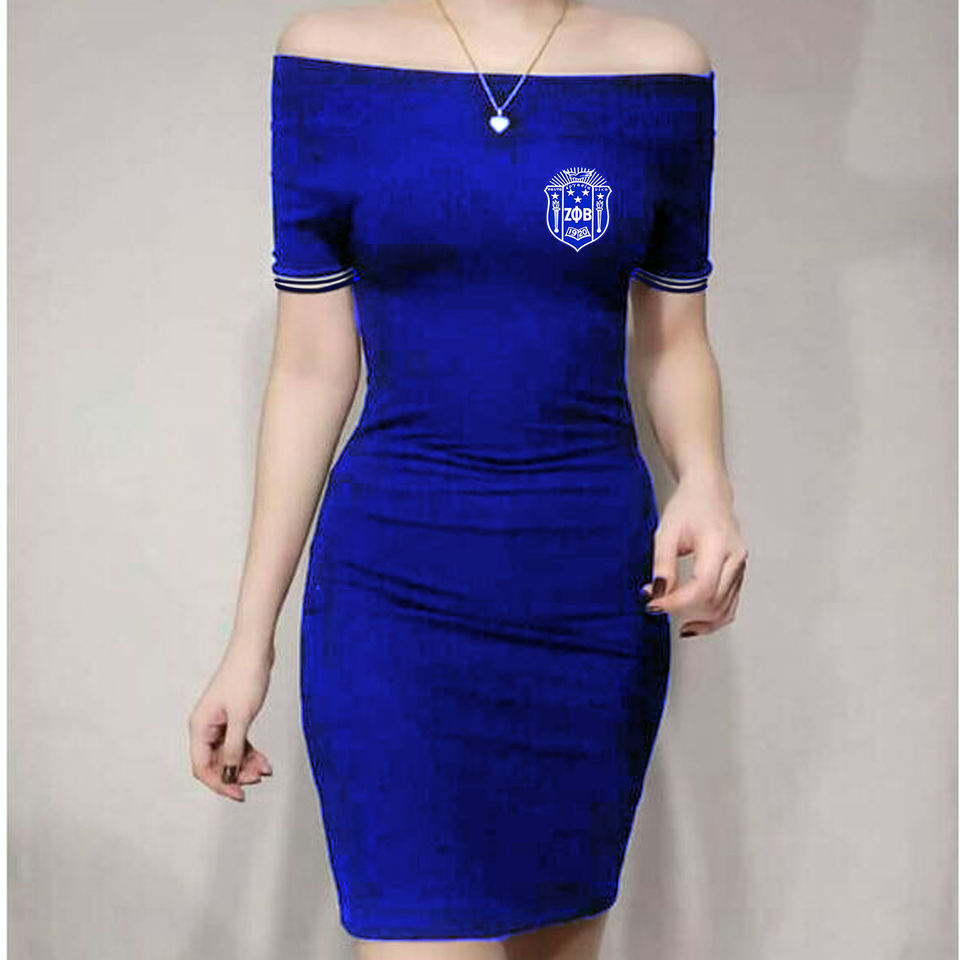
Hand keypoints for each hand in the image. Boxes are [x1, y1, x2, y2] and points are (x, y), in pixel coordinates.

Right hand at [188, 637, 275, 800]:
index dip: (219, 783)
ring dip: (246, 764)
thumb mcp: (241, 717)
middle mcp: (206, 726)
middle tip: (258, 778)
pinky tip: (264, 760)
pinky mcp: (233, 715)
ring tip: (265, 769)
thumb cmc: (245, 675)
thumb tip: (227, 774)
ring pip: (229, 753)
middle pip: (215, 762)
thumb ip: (233, 748)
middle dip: (236, 773)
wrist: (255, 648)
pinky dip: (250, 752)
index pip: (202, 767)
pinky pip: (238, 741)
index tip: (239, 794)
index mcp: (200, 727)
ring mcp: (220, 721)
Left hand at [640, 473, 747, 637]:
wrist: (708, 492)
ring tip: (673, 617)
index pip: (702, 586)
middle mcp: (735, 558)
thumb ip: (662, 564)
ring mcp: (740, 568)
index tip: (653, 604)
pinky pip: (729, 606)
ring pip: (725, 609)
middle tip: (656, 605)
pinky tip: (692, 623)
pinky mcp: (738, 574)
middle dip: (683, 610)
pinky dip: (711, 619)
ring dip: (698, 621)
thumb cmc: (689, 507)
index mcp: (718, 544)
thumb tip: (658, 593)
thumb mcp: (666, 532)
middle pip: (714, 601)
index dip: (676, 602)